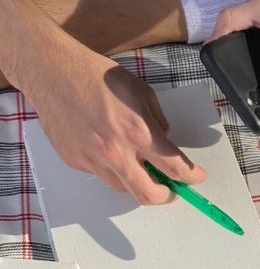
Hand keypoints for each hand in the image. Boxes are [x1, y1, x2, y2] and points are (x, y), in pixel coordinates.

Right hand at [27, 38, 205, 202]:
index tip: (196, 177)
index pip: (173, 167)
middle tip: (171, 189)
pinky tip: (107, 148)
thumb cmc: (97, 75)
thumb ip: (157, 120)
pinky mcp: (75, 162)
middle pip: (149, 194)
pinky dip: (111, 168)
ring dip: (137, 181)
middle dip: (166, 196)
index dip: (191, 177)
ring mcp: (93, 160)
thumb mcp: (140, 91)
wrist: (54, 73)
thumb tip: (163, 139)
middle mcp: (116, 152)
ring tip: (138, 165)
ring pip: (123, 188)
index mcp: (138, 132)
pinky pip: (100, 174)